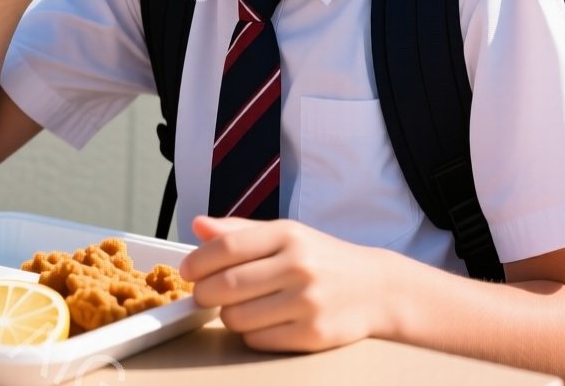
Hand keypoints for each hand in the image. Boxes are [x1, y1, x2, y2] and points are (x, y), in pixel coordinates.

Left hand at [179, 215, 396, 352]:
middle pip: (225, 285)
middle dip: (205, 293)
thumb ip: (240, 231)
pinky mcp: (313, 334)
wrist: (377, 289)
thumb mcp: (286, 235)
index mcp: (288, 235)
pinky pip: (257, 340)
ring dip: (229, 316)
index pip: (226, 247)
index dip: (197, 262)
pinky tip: (264, 322)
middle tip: (207, 294)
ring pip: (237, 317)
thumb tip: (198, 225)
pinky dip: (251, 334)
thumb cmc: (322, 259)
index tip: (188, 271)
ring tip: (242, 307)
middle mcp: (298, 265)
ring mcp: (307, 301)